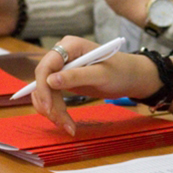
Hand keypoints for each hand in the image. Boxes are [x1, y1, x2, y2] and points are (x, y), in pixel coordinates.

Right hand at [31, 36, 161, 135]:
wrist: (130, 77)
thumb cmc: (120, 71)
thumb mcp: (101, 75)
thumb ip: (77, 76)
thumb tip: (50, 81)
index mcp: (70, 46)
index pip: (46, 66)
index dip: (42, 87)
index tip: (48, 107)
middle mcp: (61, 55)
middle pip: (43, 81)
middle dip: (50, 104)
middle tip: (62, 123)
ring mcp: (61, 68)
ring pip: (45, 91)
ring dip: (52, 110)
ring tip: (67, 126)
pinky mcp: (63, 80)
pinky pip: (51, 96)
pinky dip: (55, 110)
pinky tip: (65, 122)